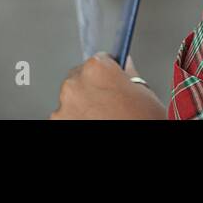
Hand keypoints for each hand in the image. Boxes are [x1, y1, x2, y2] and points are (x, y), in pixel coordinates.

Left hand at [50, 53, 165, 119]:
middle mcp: (77, 82)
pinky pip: (65, 116)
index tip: (112, 81)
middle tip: (110, 105)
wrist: (140, 143)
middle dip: (92, 87)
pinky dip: (75, 119)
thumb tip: (124, 64)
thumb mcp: (144, 94)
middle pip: (81, 77)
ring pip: (72, 99)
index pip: (99, 59)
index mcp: (98, 68)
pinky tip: (93, 123)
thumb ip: (129, 74)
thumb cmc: (143, 120)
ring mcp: (65, 105)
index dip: (108, 72)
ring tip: (102, 117)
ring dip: (82, 105)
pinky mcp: (58, 122)